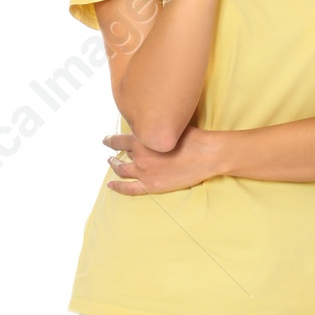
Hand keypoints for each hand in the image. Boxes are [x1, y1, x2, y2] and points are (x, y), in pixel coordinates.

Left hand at [104, 128, 222, 194]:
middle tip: (110, 153)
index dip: (111, 140)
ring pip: (122, 170)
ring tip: (112, 163)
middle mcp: (139, 156)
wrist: (207, 155)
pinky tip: (111, 185)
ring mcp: (144, 172)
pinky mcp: (151, 185)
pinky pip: (128, 189)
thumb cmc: (192, 137)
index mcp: (142, 139)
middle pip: (121, 155)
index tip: (107, 140)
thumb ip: (155, 129)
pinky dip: (117, 187)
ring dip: (115, 166)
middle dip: (114, 154)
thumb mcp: (169, 126)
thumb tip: (150, 125)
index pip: (119, 140)